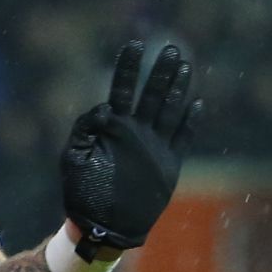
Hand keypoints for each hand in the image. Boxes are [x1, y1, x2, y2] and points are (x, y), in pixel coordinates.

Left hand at [55, 38, 195, 251]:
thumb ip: (85, 130)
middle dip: (161, 72)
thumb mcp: (74, 159)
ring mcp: (154, 147)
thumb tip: (104, 107)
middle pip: (151, 94)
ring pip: (168, 111)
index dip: (129, 68)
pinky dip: (190, 123)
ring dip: (177, 89)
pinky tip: (197, 105)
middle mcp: (136, 132)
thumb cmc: (82, 193)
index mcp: (113, 127)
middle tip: (171, 48)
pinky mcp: (168, 165)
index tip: (136, 45)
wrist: (102, 226)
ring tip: (185, 66)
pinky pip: (183, 139)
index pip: (123, 90)